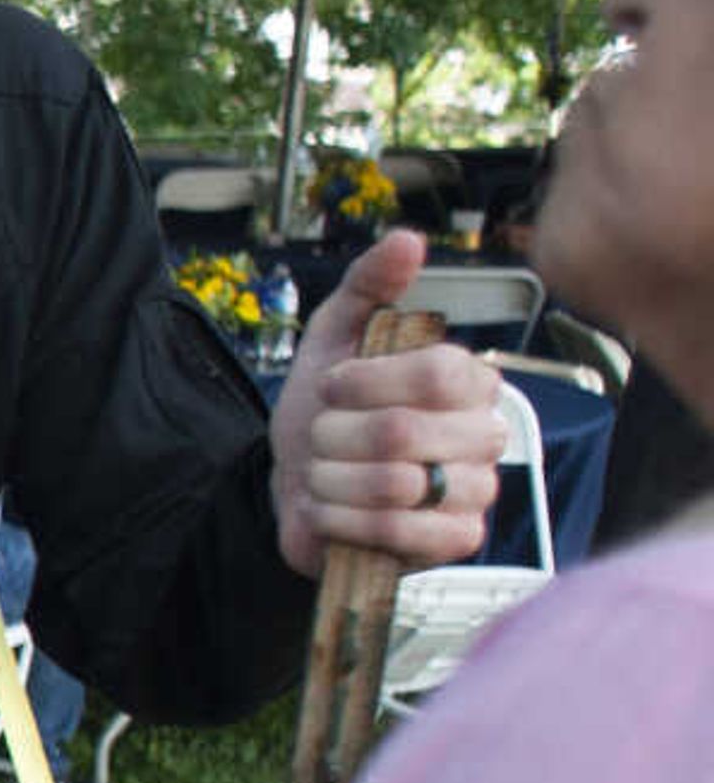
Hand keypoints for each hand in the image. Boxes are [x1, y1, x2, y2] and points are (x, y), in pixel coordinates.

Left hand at [267, 229, 506, 577]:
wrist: (296, 487)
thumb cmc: (325, 411)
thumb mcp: (334, 337)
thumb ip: (369, 285)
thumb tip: (408, 239)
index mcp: (469, 381)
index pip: (438, 372)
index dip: (366, 381)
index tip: (331, 386)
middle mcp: (487, 435)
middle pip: (402, 431)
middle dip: (332, 435)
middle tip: (321, 439)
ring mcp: (476, 493)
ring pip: (392, 484)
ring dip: (329, 479)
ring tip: (324, 475)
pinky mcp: (454, 543)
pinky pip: (396, 531)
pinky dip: (341, 520)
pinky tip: (330, 512)